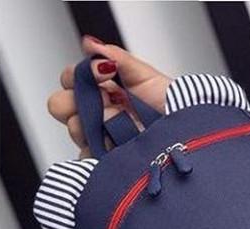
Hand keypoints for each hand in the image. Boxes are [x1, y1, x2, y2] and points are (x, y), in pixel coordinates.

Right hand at [47, 35, 170, 157]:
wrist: (190, 136)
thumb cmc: (174, 108)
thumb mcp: (147, 77)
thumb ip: (118, 58)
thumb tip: (90, 45)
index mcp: (103, 90)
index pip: (70, 79)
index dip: (78, 75)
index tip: (105, 73)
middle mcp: (98, 113)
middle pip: (60, 105)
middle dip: (77, 100)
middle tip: (107, 101)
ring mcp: (101, 138)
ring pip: (74, 129)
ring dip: (97, 122)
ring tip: (123, 123)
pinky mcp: (107, 161)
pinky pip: (87, 157)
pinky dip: (100, 148)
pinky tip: (119, 143)